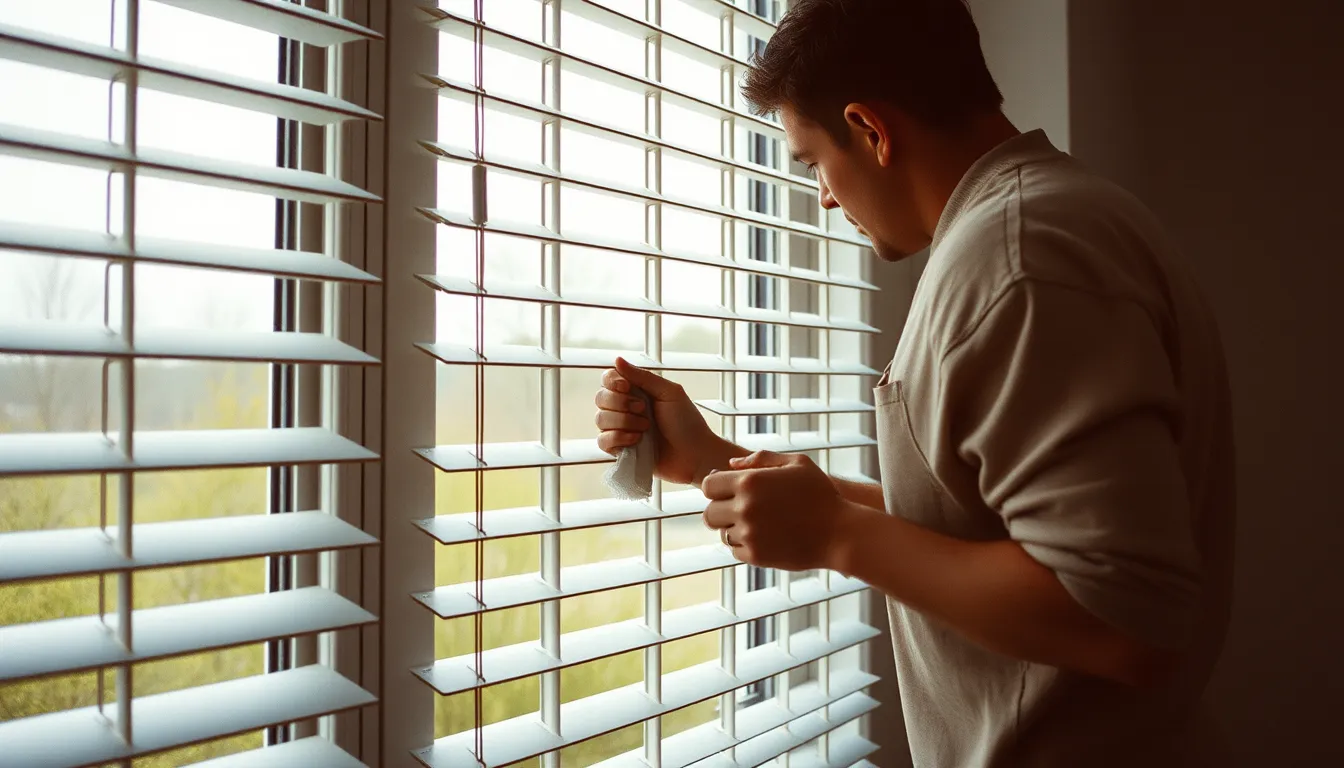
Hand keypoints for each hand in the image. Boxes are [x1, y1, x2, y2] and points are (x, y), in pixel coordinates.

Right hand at [595, 358, 742, 486]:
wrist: (694, 456)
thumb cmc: (687, 423)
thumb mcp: (669, 393)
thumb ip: (643, 377)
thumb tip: (617, 359)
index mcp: (636, 391)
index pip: (608, 379)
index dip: (612, 381)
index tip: (626, 387)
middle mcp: (625, 408)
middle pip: (601, 398)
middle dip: (620, 403)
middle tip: (644, 410)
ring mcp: (621, 429)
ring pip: (600, 419)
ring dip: (624, 422)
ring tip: (646, 428)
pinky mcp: (620, 450)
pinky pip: (602, 441)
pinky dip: (618, 438)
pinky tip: (637, 440)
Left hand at [702, 451, 851, 569]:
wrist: (840, 533)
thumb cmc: (821, 495)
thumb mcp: (797, 464)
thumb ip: (761, 458)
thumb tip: (731, 464)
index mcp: (749, 481)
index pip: (708, 486)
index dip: (717, 488)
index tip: (729, 491)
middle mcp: (744, 508)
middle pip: (709, 513)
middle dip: (721, 510)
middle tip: (739, 510)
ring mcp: (748, 534)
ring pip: (722, 533)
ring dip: (733, 529)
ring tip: (757, 524)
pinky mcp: (755, 555)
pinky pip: (735, 551)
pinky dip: (745, 545)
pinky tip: (766, 537)